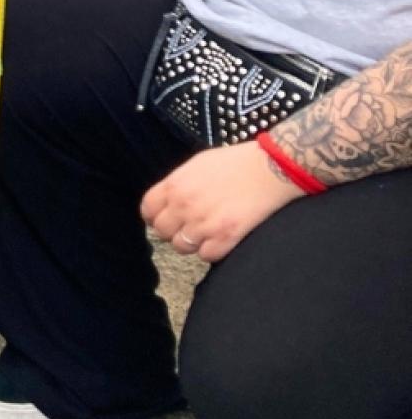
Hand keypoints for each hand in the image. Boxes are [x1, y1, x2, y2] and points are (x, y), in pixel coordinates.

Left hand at [139, 140, 301, 263]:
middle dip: (174, 230)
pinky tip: (222, 236)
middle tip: (189, 225)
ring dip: (192, 241)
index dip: (155, 215)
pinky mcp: (225, 238)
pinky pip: (206, 256)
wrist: (270, 169)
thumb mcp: (197, 164)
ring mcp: (204, 224)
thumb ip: (177, 183)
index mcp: (175, 185)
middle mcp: (185, 206)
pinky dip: (213, 249)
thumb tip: (165, 200)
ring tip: (207, 230)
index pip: (148, 210)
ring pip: (182, 247)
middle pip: (163, 232)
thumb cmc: (236, 163)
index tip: (165, 217)